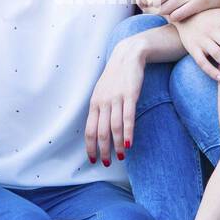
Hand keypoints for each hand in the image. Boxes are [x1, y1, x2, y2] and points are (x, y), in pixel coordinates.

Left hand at [85, 41, 144, 165]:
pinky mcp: (130, 95)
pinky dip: (128, 132)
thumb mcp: (102, 92)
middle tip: (106, 163)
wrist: (128, 55)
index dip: (90, 146)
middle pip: (101, 131)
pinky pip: (128, 117)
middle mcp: (103, 102)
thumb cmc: (116, 76)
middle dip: (103, 150)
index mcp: (94, 103)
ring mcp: (116, 98)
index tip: (93, 160)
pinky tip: (128, 143)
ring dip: (116, 145)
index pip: (89, 130)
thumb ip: (100, 108)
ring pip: (114, 127)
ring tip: (120, 157)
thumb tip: (98, 128)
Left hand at [135, 0, 210, 19]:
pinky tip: (179, 17)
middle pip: (153, 0)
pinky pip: (177, 15)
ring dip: (165, 15)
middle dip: (153, 9)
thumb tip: (140, 0)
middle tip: (159, 12)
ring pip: (164, 9)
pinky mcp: (200, 1)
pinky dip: (175, 18)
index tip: (143, 6)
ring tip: (172, 13)